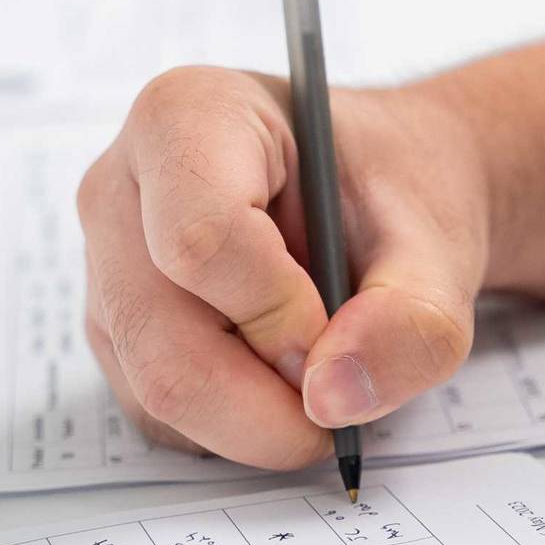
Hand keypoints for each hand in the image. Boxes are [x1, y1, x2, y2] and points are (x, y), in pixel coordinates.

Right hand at [77, 67, 488, 466]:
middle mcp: (122, 187)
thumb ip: (409, 321)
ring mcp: (106, 265)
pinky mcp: (114, 331)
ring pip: (154, 392)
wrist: (382, 197)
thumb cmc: (396, 195)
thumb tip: (333, 399)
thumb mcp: (438, 249)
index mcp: (190, 116)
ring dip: (254, 419)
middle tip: (342, 401)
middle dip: (265, 403)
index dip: (277, 315)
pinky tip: (278, 375)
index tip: (341, 331)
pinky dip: (232, 427)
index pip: (199, 240)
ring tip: (319, 368)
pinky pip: (158, 416)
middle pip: (161, 339)